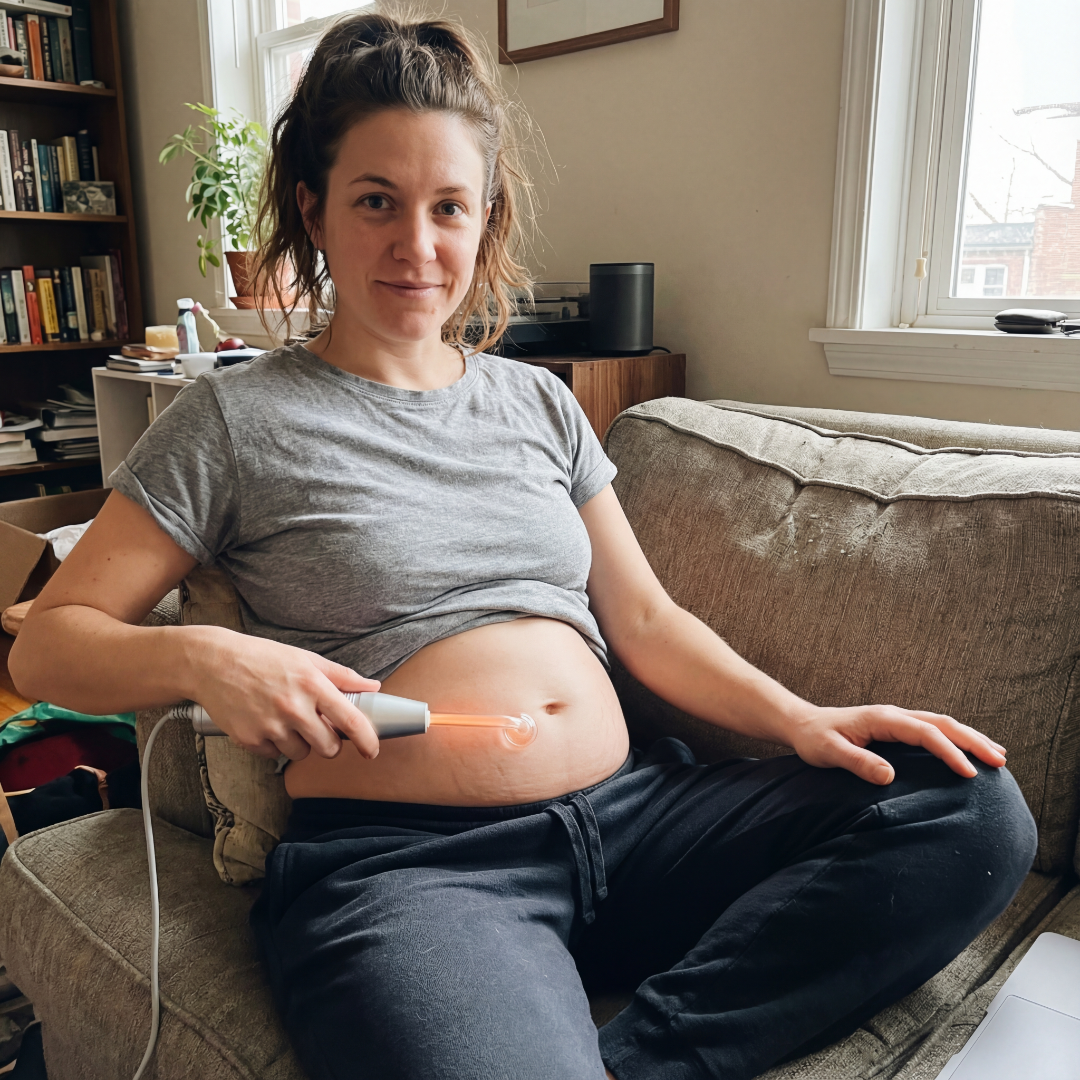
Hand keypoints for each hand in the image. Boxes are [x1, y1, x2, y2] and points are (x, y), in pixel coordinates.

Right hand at [188, 626, 380, 760]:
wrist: (213, 663)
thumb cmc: (261, 658)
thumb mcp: (305, 659)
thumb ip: (342, 676)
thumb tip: (372, 687)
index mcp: (312, 684)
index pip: (350, 720)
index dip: (366, 740)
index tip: (371, 750)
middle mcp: (293, 707)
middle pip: (328, 747)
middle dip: (328, 742)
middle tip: (318, 727)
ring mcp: (270, 726)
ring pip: (301, 753)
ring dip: (300, 742)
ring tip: (285, 719)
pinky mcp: (250, 740)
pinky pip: (275, 755)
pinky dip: (274, 744)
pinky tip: (265, 723)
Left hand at [785, 704, 1006, 784]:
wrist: (802, 724)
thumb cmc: (814, 739)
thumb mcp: (829, 752)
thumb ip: (857, 762)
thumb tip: (889, 776)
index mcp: (882, 719)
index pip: (925, 733)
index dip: (949, 752)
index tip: (970, 773)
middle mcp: (894, 715)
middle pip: (943, 723)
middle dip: (973, 740)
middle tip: (1001, 761)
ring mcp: (896, 720)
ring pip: (942, 724)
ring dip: (969, 738)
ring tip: (998, 755)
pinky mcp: (896, 728)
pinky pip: (932, 731)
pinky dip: (955, 739)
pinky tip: (968, 752)